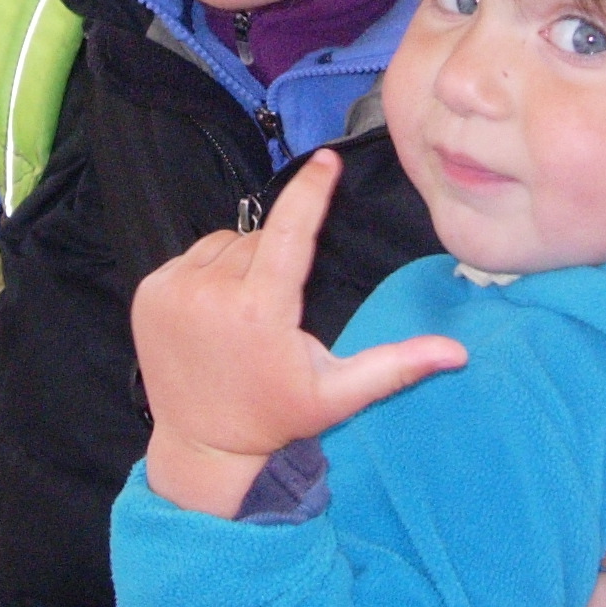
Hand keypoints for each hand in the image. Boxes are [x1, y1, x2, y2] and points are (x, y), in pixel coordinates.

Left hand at [134, 149, 467, 516]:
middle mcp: (211, 293)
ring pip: (224, 243)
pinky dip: (209, 272)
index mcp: (260, 310)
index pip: (291, 230)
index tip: (327, 160)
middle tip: (279, 310)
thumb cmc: (275, 417)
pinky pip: (191, 257)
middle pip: (261, 239)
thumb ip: (397, 366)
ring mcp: (174, 291)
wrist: (201, 446)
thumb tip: (457, 352)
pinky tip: (215, 313)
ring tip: (246, 314)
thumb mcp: (339, 394)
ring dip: (242, 263)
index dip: (312, 191)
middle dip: (277, 259)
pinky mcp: (148, 293)